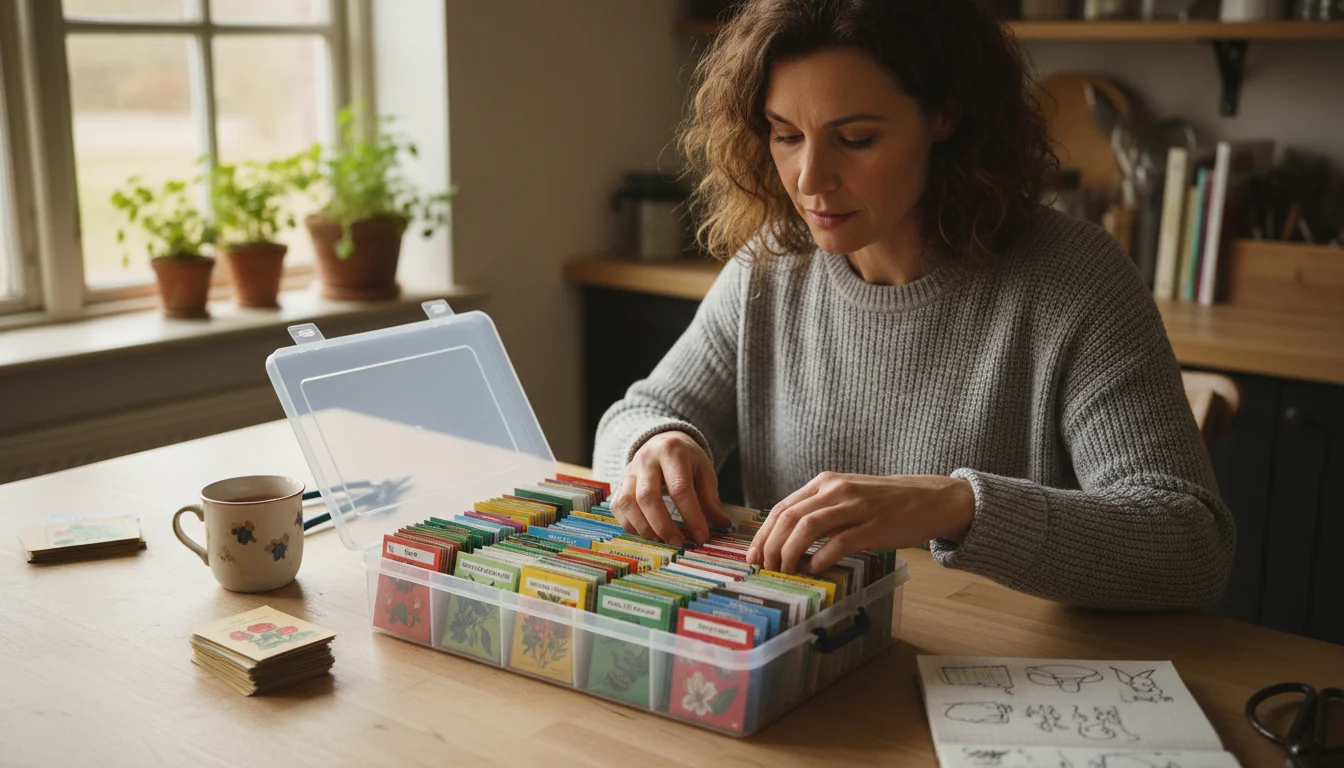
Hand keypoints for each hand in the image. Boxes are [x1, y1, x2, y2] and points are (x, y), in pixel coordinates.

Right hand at [609, 431, 729, 546]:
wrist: (661, 443)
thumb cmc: (685, 460)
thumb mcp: (704, 471)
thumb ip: (710, 498)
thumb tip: (722, 525)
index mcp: (672, 452)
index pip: (680, 488)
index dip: (691, 516)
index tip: (702, 536)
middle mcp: (646, 460)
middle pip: (647, 497)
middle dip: (664, 525)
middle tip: (679, 543)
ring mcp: (628, 472)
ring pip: (628, 504)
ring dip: (645, 528)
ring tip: (662, 541)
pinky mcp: (619, 484)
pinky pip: (618, 509)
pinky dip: (631, 526)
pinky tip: (648, 534)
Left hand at [745, 472, 974, 574]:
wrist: (931, 499)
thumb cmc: (886, 503)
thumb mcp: (847, 496)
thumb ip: (820, 510)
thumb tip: (787, 540)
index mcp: (825, 482)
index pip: (782, 508)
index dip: (763, 534)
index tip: (753, 556)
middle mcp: (836, 490)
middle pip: (789, 517)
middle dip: (770, 546)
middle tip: (764, 568)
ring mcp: (856, 506)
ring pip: (807, 527)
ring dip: (789, 553)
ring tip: (784, 572)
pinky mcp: (874, 526)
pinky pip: (839, 542)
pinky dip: (820, 558)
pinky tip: (814, 570)